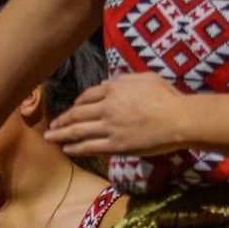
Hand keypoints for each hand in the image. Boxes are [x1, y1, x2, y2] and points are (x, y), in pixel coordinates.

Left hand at [45, 73, 187, 157]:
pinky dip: (75, 148)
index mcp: (115, 89)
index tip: (71, 109)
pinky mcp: (115, 145)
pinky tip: (66, 149)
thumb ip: (124, 81)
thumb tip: (110, 84)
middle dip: (62, 120)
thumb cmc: (167, 97)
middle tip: (51, 126)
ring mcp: (109, 127)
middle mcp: (108, 107)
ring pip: (78, 131)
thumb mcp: (145, 78)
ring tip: (50, 138)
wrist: (178, 118)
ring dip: (61, 134)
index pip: (88, 96)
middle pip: (77, 113)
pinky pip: (89, 147)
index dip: (76, 104)